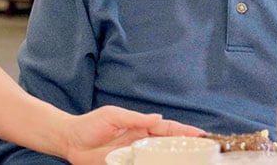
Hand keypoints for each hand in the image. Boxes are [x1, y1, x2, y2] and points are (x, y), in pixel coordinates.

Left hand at [63, 106, 203, 164]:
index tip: (203, 134)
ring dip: (174, 160)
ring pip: (159, 159)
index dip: (185, 131)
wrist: (70, 140)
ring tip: (192, 162)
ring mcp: (135, 156)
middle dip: (186, 147)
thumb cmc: (91, 124)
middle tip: (205, 152)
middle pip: (169, 146)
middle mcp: (141, 142)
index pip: (167, 128)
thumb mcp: (114, 116)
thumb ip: (136, 119)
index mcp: (141, 127)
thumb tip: (158, 118)